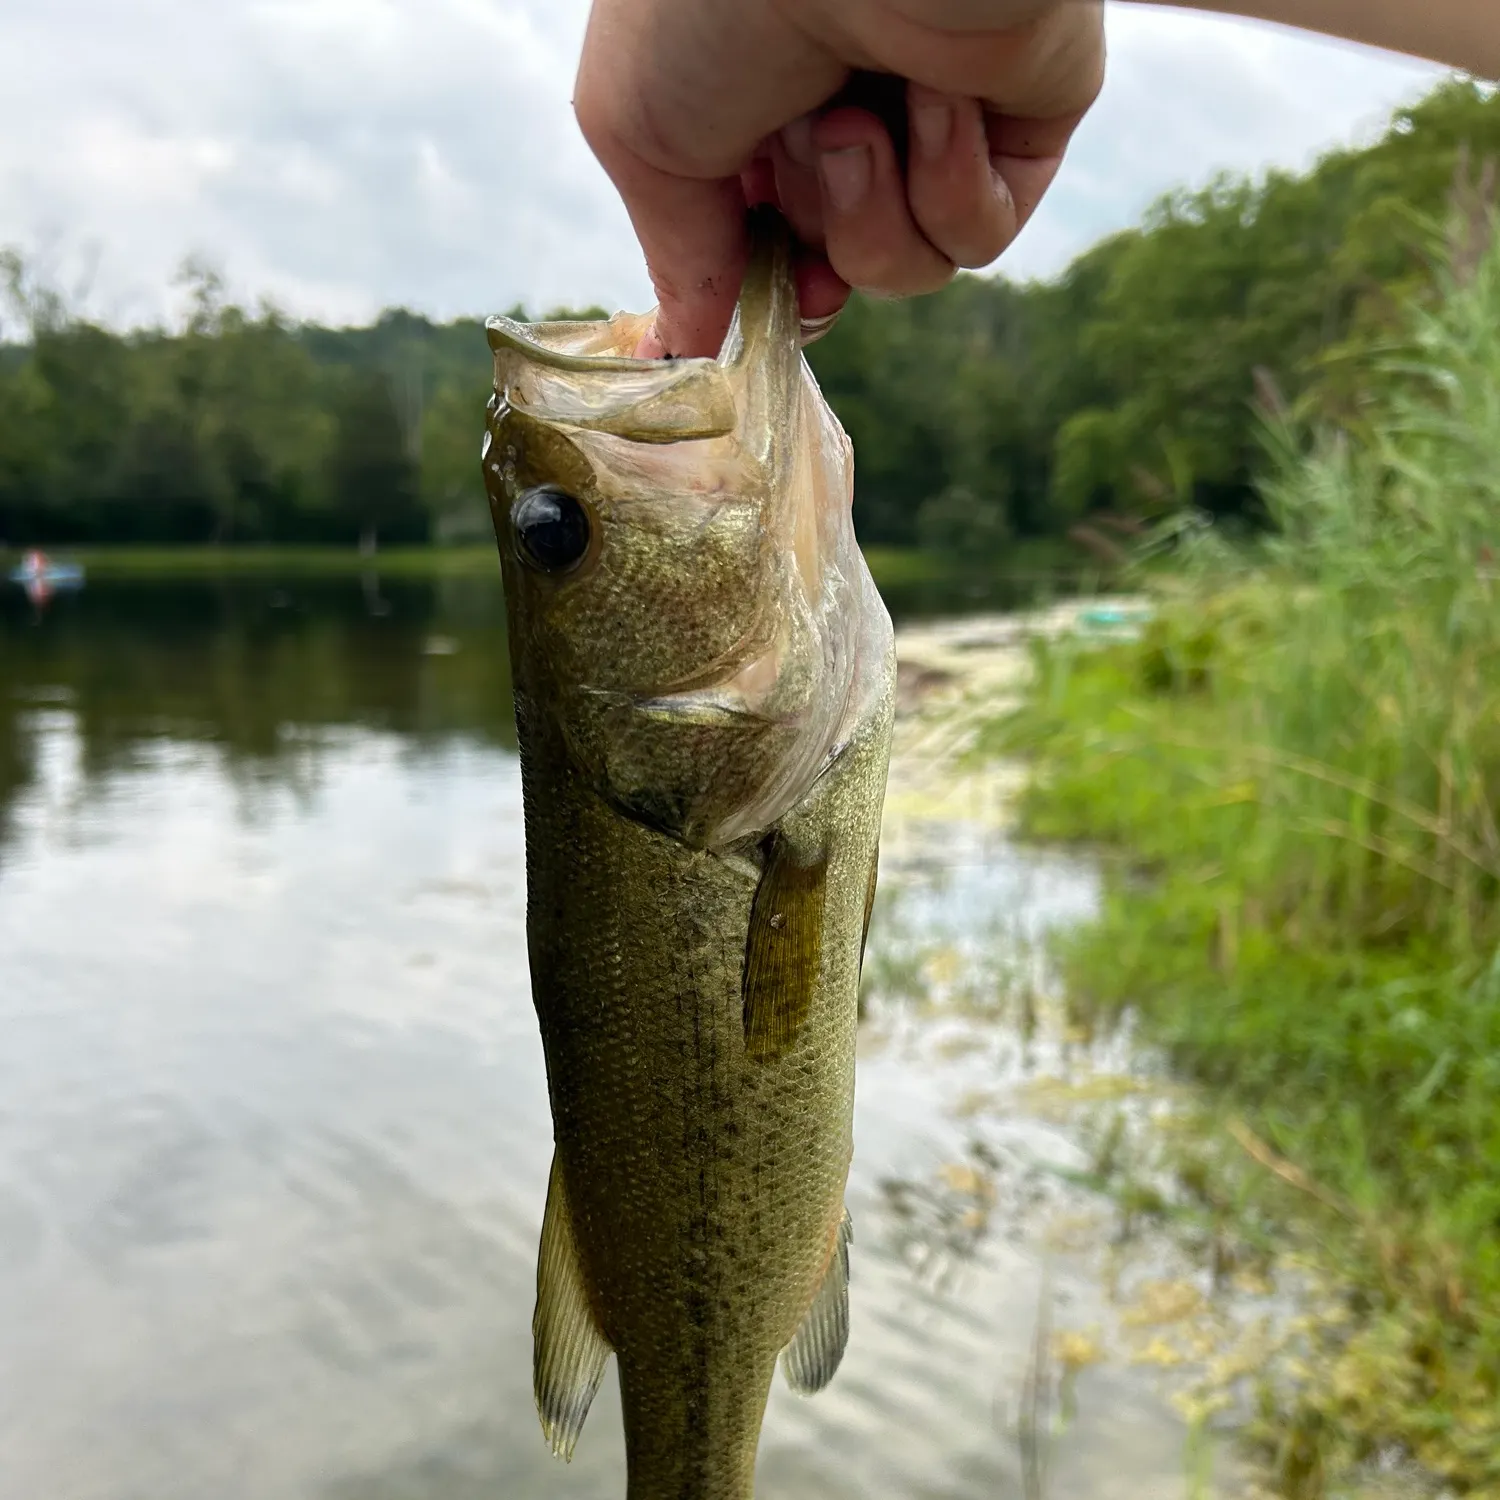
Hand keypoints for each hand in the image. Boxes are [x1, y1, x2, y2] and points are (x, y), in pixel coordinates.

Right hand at [574, 0, 1104, 356]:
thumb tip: (685, 350)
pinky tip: (939, 96)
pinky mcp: (1022, 127)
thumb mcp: (641, 138)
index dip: (760, 289)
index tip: (749, 304)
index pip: (766, 248)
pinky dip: (949, 186)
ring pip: (908, 269)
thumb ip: (675, 257)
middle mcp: (847, 115)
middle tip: (802, 146)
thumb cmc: (710, 2)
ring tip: (857, 121)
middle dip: (811, 237)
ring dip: (870, 218)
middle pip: (834, 271)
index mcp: (754, 111)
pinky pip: (981, 235)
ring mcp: (935, 123)